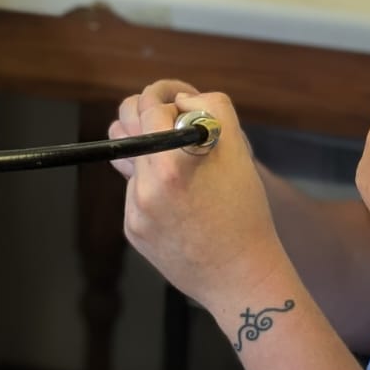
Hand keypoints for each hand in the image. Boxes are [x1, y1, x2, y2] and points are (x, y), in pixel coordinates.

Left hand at [112, 87, 284, 312]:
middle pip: (123, 127)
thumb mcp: (238, 150)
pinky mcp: (133, 230)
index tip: (179, 97)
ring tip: (184, 165)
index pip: (147, 105)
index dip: (165, 92)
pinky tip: (185, 202)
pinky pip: (136, 192)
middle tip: (174, 120)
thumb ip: (211, 109)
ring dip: (152, 152)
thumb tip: (179, 101)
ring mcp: (134, 212)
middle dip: (147, 114)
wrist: (240, 276)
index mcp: (169, 164)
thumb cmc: (246, 212)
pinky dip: (156, 187)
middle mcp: (143, 188)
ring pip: (131, 160)